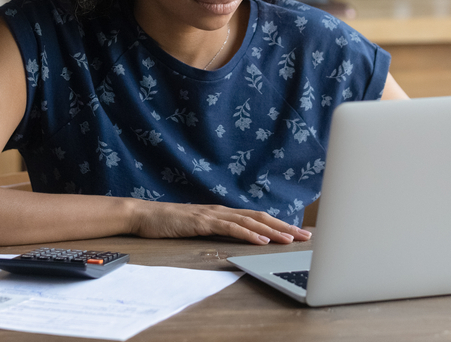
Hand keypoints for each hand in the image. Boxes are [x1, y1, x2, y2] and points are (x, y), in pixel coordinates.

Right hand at [129, 200, 311, 244]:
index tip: (297, 232)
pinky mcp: (202, 222)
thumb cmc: (170, 223)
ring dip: (272, 230)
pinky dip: (247, 233)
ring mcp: (212, 215)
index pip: (257, 217)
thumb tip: (237, 237)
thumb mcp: (199, 227)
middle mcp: (222, 210)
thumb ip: (217, 229)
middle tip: (304, 235)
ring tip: (290, 239)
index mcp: (223, 212)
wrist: (145, 215)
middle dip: (284, 226)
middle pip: (260, 217)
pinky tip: (261, 240)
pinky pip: (229, 228)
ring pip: (250, 221)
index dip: (279, 223)